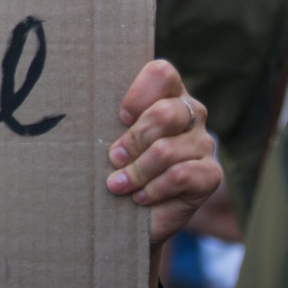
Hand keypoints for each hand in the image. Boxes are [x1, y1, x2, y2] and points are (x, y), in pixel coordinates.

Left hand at [106, 58, 221, 251]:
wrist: (140, 213)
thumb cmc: (121, 164)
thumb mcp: (112, 136)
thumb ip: (108, 119)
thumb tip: (76, 110)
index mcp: (168, 93)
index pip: (161, 73)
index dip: (138, 94)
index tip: (120, 118)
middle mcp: (191, 112)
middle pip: (164, 114)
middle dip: (133, 140)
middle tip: (114, 158)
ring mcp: (204, 142)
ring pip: (167, 150)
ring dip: (137, 171)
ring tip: (119, 185)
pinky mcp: (211, 174)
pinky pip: (179, 176)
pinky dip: (153, 189)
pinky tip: (140, 197)